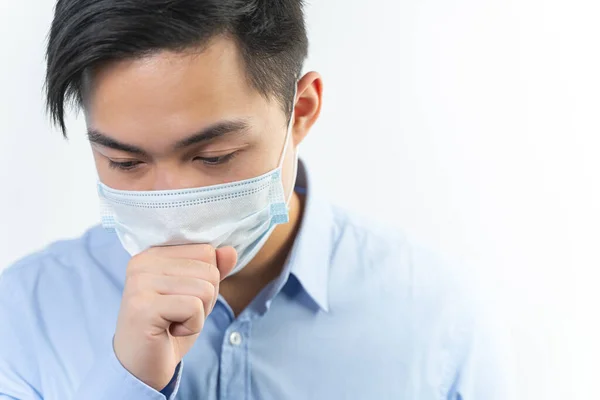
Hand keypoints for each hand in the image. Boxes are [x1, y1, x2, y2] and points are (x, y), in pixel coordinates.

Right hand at [113, 244, 236, 390]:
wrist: (141, 368)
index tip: (182, 299)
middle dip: (205, 299)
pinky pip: (194, 307)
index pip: (206, 251)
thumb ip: (212, 270)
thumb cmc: (168, 329)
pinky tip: (170, 331)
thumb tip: (231, 251)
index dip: (207, 280)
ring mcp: (140, 283)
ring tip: (174, 322)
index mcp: (153, 254)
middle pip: (209, 270)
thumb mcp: (196, 295)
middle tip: (178, 315)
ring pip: (205, 288)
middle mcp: (142, 263)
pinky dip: (192, 326)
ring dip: (199, 314)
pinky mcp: (143, 307)